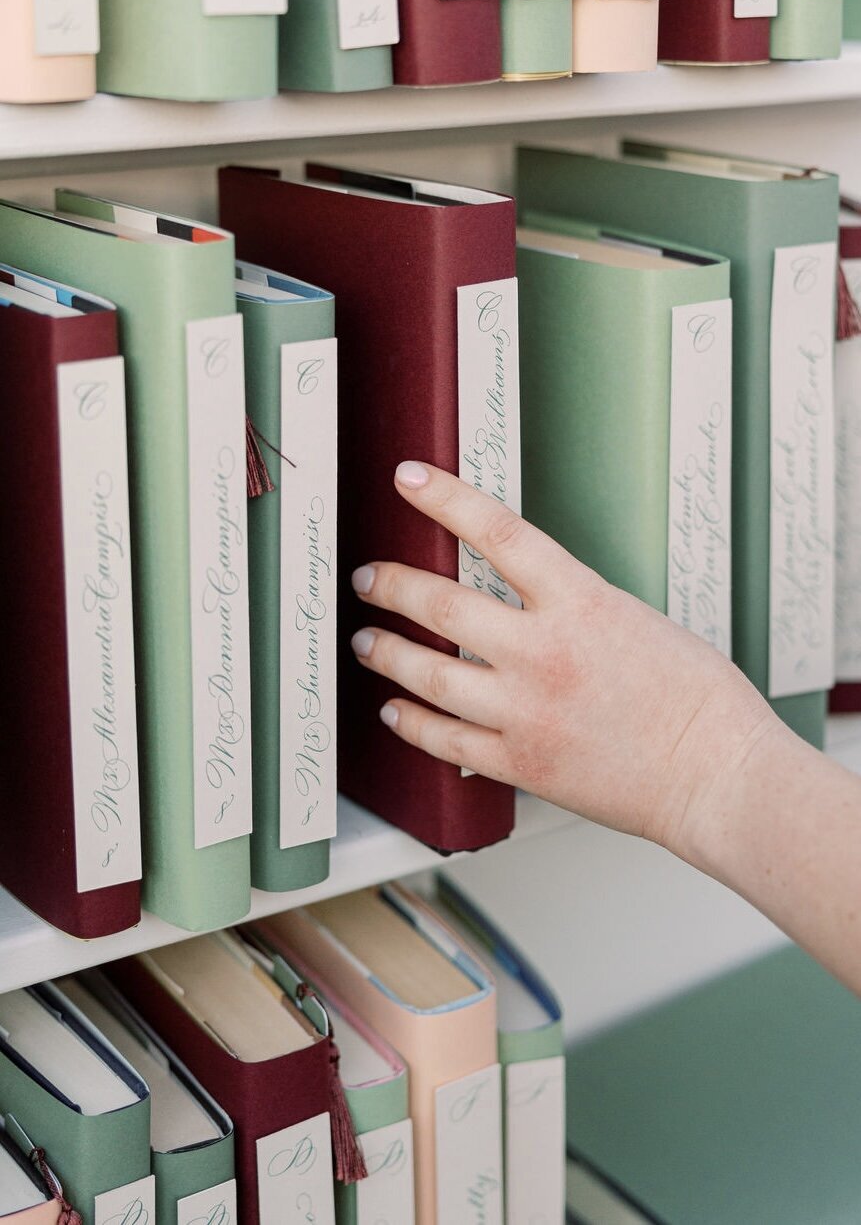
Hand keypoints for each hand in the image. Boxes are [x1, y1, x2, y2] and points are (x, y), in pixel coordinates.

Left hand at [350, 461, 782, 859]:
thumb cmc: (698, 701)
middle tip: (369, 577)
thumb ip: (573, 606)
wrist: (718, 776)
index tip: (410, 479)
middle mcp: (544, 654)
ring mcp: (527, 711)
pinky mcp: (522, 763)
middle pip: (441, 606)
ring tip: (367, 641)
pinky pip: (444, 740)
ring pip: (427, 674)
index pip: (497, 532)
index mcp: (581, 605)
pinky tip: (395, 710)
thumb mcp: (636, 618)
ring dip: (386, 653)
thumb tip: (527, 601)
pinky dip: (411, 722)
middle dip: (391, 585)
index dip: (446, 500)